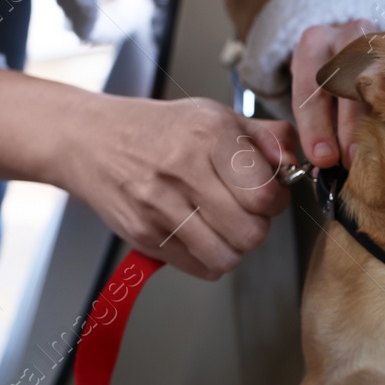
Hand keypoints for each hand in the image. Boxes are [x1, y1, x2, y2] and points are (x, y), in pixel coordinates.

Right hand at [61, 95, 295, 279]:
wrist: (89, 139)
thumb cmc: (158, 129)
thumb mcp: (214, 116)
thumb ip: (264, 138)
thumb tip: (295, 163)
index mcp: (209, 134)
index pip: (266, 194)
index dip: (275, 200)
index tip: (265, 193)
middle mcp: (183, 168)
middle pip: (251, 233)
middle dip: (256, 227)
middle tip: (243, 212)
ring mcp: (159, 205)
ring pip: (227, 257)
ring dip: (233, 247)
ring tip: (221, 225)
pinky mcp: (143, 234)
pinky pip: (200, 268)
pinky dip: (208, 258)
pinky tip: (198, 233)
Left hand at [290, 18, 380, 168]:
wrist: (351, 42)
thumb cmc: (329, 77)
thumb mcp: (311, 91)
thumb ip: (316, 123)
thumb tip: (326, 165)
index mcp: (313, 46)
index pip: (311, 88)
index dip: (316, 127)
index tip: (324, 157)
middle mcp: (345, 36)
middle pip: (348, 82)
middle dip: (350, 126)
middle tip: (352, 159)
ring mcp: (379, 35)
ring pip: (381, 77)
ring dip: (381, 118)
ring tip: (382, 149)